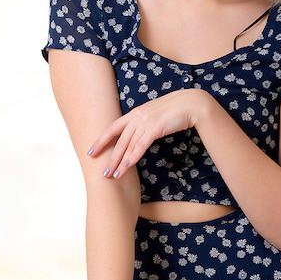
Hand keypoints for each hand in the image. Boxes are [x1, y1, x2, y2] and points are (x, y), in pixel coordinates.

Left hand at [89, 88, 209, 179]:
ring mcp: (145, 121)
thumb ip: (143, 123)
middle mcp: (136, 116)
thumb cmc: (173, 111)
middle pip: (118, 141)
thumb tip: (136, 135)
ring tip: (113, 175)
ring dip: (120, 162)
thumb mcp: (154, 115)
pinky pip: (141, 146)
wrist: (189, 103)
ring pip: (128, 146)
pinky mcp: (155, 128)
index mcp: (134, 113)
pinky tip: (127, 166)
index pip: (112, 128)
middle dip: (109, 158)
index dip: (100, 141)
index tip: (91, 152)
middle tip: (102, 173)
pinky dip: (133, 157)